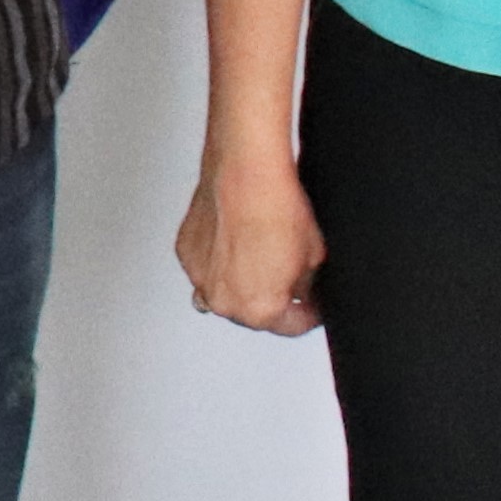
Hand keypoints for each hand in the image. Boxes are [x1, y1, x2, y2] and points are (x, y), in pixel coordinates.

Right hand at [175, 152, 326, 335]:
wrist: (246, 174)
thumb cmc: (277, 209)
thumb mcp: (315, 258)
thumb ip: (305, 286)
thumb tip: (300, 290)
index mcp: (259, 310)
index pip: (292, 326)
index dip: (309, 313)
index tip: (312, 304)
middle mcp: (224, 301)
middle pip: (253, 314)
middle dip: (271, 299)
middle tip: (285, 275)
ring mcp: (199, 278)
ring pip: (224, 292)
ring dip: (241, 283)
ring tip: (256, 255)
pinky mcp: (185, 253)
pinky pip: (205, 268)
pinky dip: (218, 261)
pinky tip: (235, 240)